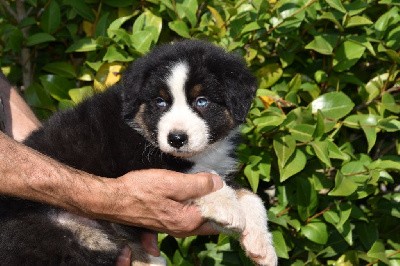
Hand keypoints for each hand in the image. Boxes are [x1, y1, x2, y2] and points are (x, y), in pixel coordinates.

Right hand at [89, 169, 222, 235]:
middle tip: (225, 188)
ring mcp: (174, 227)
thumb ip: (198, 184)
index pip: (219, 219)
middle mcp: (183, 229)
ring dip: (208, 206)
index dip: (229, 206)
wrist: (114, 200)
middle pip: (211, 221)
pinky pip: (189, 216)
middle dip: (220, 206)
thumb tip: (219, 183)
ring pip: (200, 219)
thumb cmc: (140, 190)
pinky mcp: (166, 222)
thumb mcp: (172, 182)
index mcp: (188, 220)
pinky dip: (196, 206)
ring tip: (212, 188)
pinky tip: (195, 193)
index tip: (233, 191)